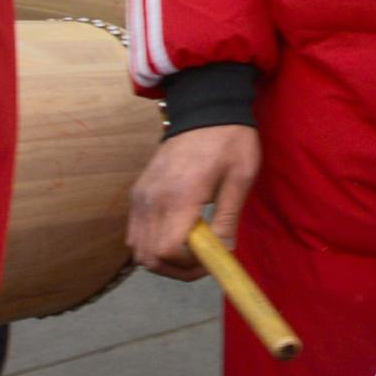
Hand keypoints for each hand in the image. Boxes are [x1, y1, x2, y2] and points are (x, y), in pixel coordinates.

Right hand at [128, 125, 260, 278]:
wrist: (205, 106)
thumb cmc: (229, 140)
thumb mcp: (240, 178)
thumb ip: (227, 218)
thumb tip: (222, 252)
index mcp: (178, 197)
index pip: (167, 251)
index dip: (189, 266)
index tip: (213, 258)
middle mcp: (151, 200)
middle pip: (149, 257)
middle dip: (177, 269)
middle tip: (203, 260)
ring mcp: (140, 196)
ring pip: (138, 249)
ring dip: (163, 259)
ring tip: (191, 249)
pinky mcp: (137, 192)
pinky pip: (135, 232)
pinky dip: (152, 243)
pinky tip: (177, 233)